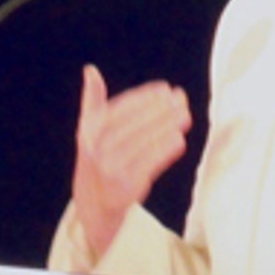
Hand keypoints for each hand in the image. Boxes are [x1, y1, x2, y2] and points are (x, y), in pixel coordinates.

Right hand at [72, 64, 190, 260]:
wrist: (92, 205)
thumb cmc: (96, 160)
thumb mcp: (89, 131)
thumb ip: (92, 100)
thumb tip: (90, 70)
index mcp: (88, 132)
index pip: (119, 109)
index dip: (144, 98)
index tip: (165, 89)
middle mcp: (97, 150)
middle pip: (133, 125)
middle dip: (160, 110)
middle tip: (181, 99)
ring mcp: (110, 170)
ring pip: (143, 144)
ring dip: (166, 127)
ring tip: (185, 115)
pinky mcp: (126, 188)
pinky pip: (149, 166)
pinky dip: (164, 152)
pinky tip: (179, 140)